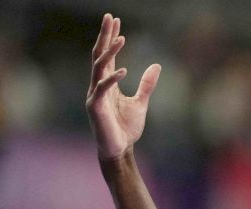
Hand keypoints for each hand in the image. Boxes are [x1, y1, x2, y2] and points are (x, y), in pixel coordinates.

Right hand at [85, 14, 160, 159]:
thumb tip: (156, 65)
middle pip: (99, 54)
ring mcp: (94, 95)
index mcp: (107, 83)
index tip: (115, 21)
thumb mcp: (141, 102)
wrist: (120, 149)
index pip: (107, 55)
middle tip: (110, 18)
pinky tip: (123, 69)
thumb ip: (147, 84)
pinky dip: (112, 78)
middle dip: (105, 36)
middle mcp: (98, 85)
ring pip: (98, 67)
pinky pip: (102, 88)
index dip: (110, 38)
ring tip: (121, 38)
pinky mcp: (94, 107)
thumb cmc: (126, 128)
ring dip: (109, 52)